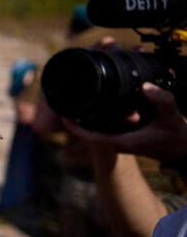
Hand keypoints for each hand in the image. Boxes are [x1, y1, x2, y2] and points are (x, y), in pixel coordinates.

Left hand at [64, 83, 186, 161]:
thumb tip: (145, 86)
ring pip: (95, 127)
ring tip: (75, 98)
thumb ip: (162, 100)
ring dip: (86, 116)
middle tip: (65, 99)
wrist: (183, 150)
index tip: (62, 115)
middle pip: (88, 130)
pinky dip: (98, 115)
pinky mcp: (124, 135)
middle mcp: (116, 142)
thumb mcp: (171, 116)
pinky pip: (104, 125)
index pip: (89, 136)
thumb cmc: (176, 136)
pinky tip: (95, 101)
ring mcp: (119, 139)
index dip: (75, 127)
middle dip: (77, 117)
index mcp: (121, 141)